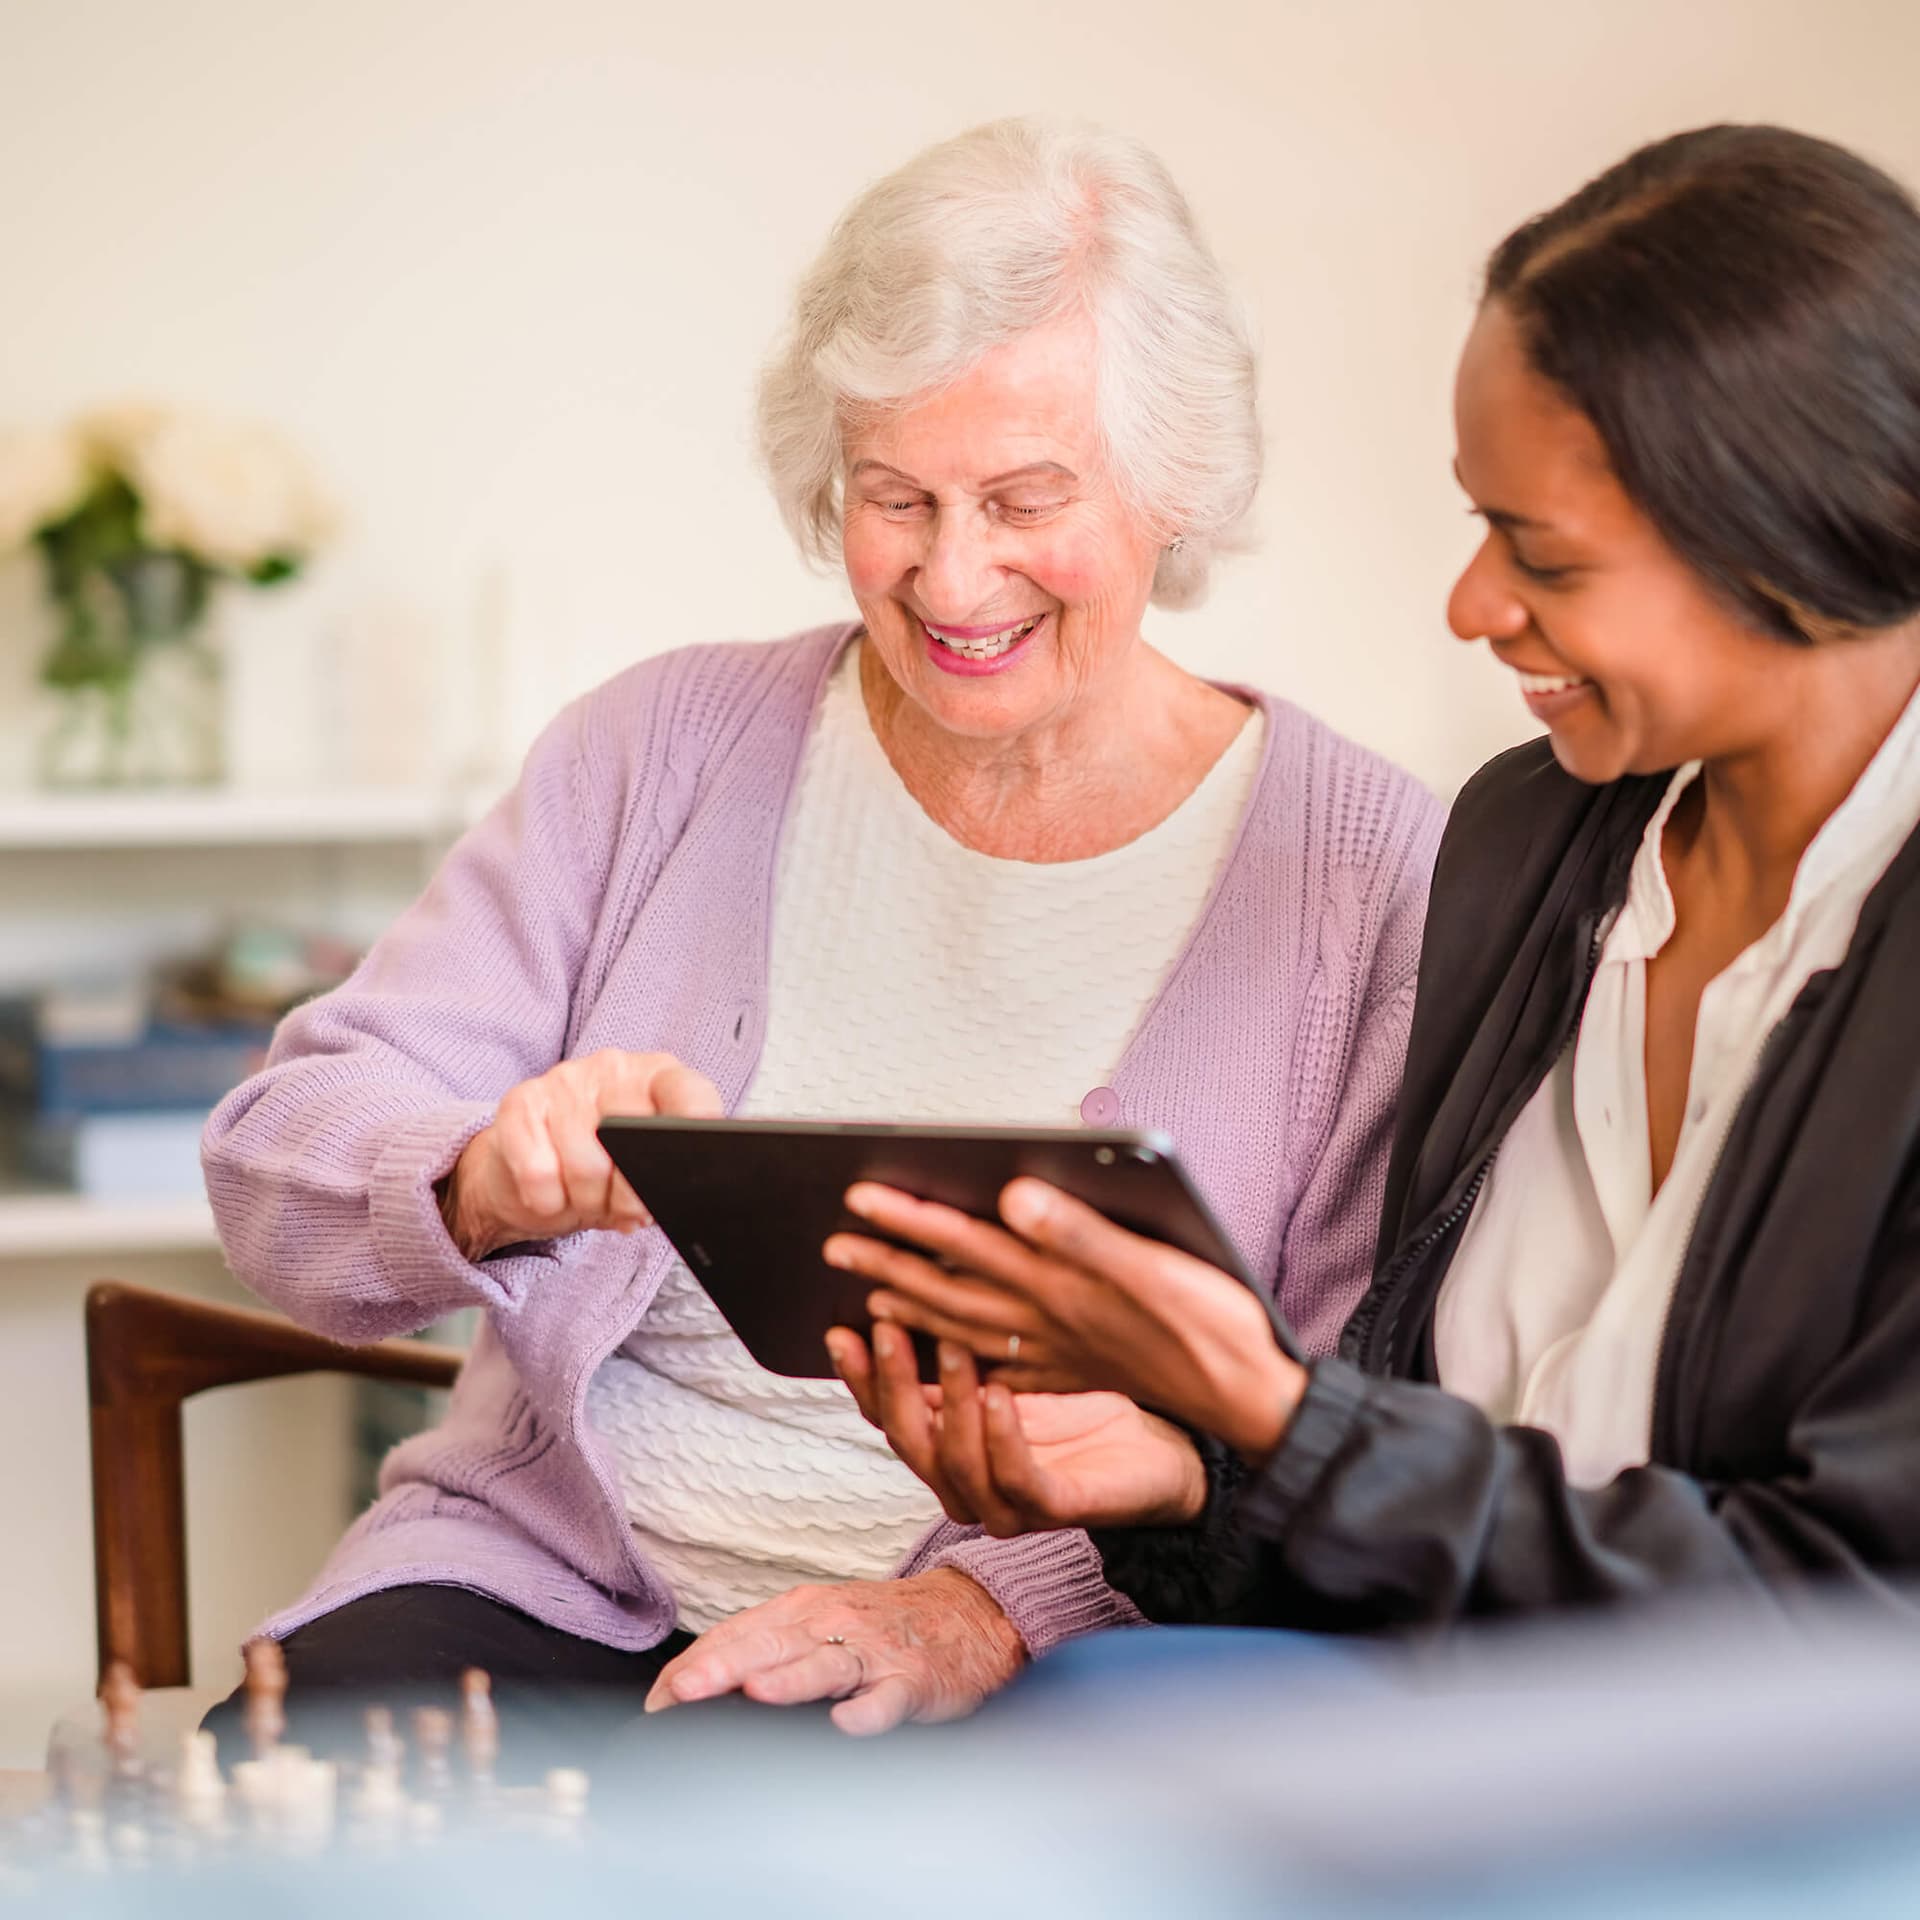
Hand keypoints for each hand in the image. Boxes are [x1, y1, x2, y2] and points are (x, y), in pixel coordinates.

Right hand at [440, 1050, 722, 1259]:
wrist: (530, 1173)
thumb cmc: (602, 1169)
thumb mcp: (643, 1169)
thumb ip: (666, 1174)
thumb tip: (674, 1199)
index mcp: (659, 1077)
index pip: (690, 1094)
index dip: (698, 1126)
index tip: (701, 1159)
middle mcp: (615, 1068)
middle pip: (633, 1141)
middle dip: (632, 1195)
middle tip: (627, 1210)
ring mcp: (566, 1080)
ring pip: (585, 1167)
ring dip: (587, 1202)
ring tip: (587, 1199)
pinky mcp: (521, 1102)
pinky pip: (538, 1173)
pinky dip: (548, 1201)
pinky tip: (551, 1195)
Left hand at [643, 1570, 1025, 1736]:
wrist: (966, 1612)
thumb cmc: (879, 1624)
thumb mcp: (817, 1621)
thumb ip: (764, 1646)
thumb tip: (693, 1683)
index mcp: (801, 1610)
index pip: (736, 1635)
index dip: (694, 1667)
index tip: (657, 1703)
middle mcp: (831, 1624)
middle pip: (770, 1645)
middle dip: (723, 1667)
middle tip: (682, 1691)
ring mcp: (872, 1652)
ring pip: (825, 1665)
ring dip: (789, 1679)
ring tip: (754, 1692)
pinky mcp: (911, 1680)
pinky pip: (886, 1698)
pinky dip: (867, 1710)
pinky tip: (847, 1722)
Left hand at [824, 1178, 1304, 1459]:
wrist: (1254, 1402)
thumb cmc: (1215, 1329)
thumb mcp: (1156, 1270)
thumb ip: (1081, 1233)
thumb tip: (1014, 1195)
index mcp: (1060, 1290)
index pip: (968, 1245)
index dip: (914, 1218)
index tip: (860, 1196)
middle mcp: (1048, 1324)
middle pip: (951, 1291)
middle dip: (891, 1264)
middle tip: (835, 1244)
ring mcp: (1059, 1352)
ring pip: (966, 1329)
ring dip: (914, 1308)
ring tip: (868, 1295)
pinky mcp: (1078, 1368)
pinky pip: (998, 1362)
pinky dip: (961, 1348)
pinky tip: (946, 1346)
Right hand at [830, 1323, 1208, 1535]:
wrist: (1161, 1449)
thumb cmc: (1083, 1404)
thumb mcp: (1012, 1359)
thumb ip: (960, 1338)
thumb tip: (909, 1277)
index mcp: (949, 1448)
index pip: (887, 1418)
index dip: (861, 1377)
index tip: (842, 1331)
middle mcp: (967, 1485)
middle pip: (908, 1441)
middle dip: (892, 1383)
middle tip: (887, 1326)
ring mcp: (1008, 1505)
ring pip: (955, 1463)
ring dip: (949, 1402)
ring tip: (952, 1346)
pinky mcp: (1056, 1509)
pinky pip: (1017, 1480)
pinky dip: (1002, 1437)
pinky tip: (999, 1394)